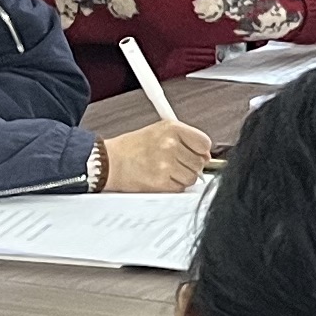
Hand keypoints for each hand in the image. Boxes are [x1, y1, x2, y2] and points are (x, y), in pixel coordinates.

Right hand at [97, 120, 216, 191]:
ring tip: (166, 171)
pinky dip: (173, 186)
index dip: (201, 151)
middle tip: (175, 164)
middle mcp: (170, 144)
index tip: (196, 154)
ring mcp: (166, 163)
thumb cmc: (131, 148)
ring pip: (192, 177)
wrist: (109, 162)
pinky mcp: (161, 181)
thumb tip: (206, 155)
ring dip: (182, 177)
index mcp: (172, 128)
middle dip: (190, 165)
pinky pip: (180, 187)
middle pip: (200, 162)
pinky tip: (160, 178)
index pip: (204, 142)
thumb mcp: (158, 131)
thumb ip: (184, 139)